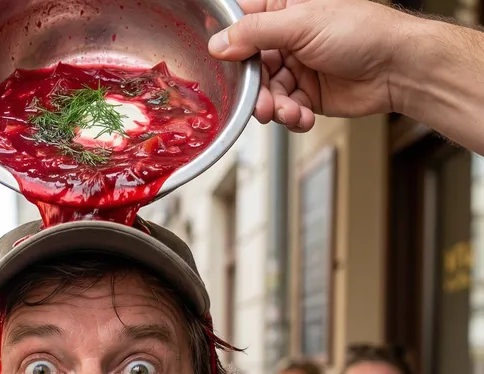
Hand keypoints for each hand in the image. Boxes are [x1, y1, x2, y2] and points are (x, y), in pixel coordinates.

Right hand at [208, 0, 404, 131]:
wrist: (397, 67)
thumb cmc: (362, 32)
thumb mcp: (301, 24)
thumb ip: (256, 33)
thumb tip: (219, 43)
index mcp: (284, 11)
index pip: (243, 24)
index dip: (229, 45)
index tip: (221, 62)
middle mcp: (287, 40)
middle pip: (252, 69)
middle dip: (256, 91)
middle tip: (261, 104)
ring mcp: (297, 69)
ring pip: (268, 95)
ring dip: (275, 108)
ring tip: (289, 112)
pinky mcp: (308, 96)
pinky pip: (287, 111)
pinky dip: (292, 118)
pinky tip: (303, 116)